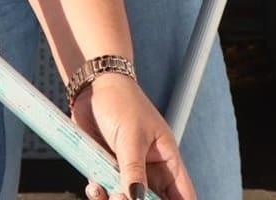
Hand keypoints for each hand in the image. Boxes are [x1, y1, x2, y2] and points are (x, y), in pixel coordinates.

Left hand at [72, 74, 196, 199]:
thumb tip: (137, 199)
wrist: (92, 86)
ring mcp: (126, 170)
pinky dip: (99, 195)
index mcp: (167, 160)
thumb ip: (134, 170)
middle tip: (123, 197)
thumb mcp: (131, 136)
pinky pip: (105, 192)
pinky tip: (93, 186)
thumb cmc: (121, 101)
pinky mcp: (105, 169)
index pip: (183, 195)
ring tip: (106, 191)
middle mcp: (149, 169)